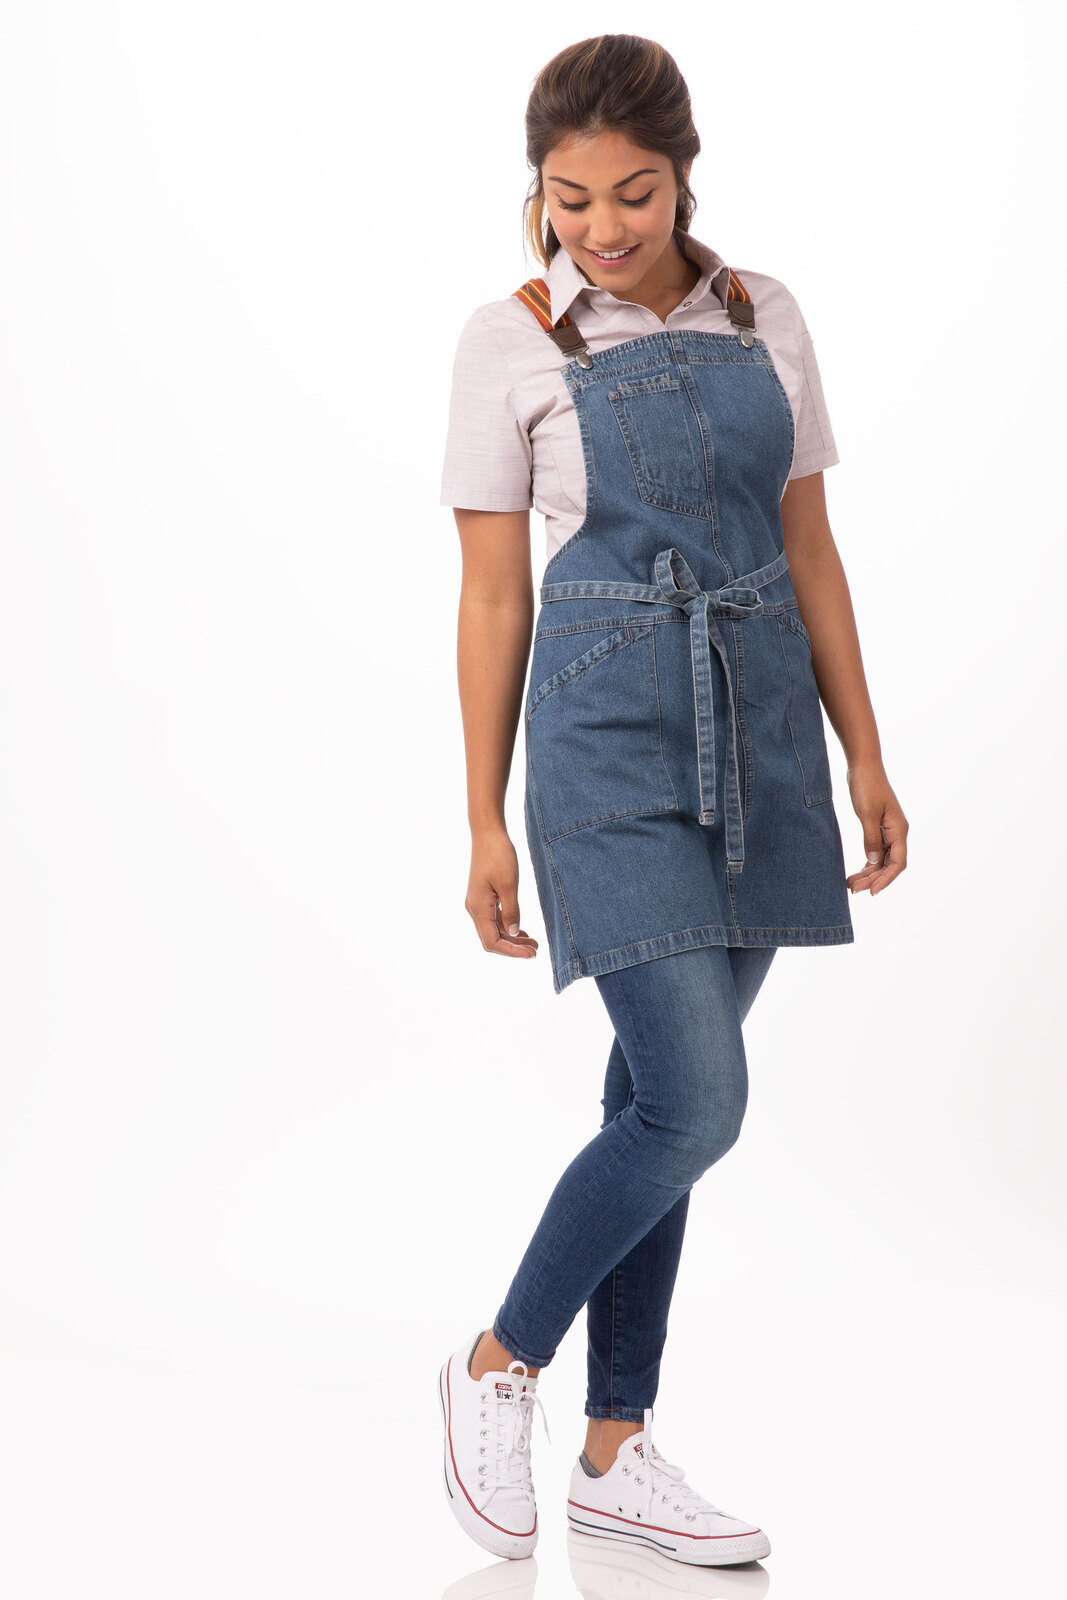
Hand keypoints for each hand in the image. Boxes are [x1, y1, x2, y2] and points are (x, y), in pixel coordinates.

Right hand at [465, 828, 538, 959]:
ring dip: (512, 938)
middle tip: (535, 951)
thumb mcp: (509, 885)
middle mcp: (474, 909)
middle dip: (513, 948)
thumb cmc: (498, 855)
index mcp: (478, 908)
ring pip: (493, 930)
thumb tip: (513, 933)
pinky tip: (521, 930)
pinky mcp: (483, 896)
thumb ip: (511, 911)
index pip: (492, 941)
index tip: (531, 954)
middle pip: (491, 939)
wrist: (487, 833)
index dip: (511, 951)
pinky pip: (494, 919)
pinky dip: (508, 926)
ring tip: (533, 943)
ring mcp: (478, 902)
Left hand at [845, 759, 908, 895]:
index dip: (886, 879)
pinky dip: (867, 863)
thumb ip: (870, 839)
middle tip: (853, 889)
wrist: (863, 766)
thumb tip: (872, 862)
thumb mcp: (866, 814)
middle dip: (873, 879)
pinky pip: (876, 851)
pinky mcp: (878, 827)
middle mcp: (896, 832)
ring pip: (881, 859)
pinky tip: (857, 872)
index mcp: (898, 829)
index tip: (872, 892)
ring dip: (868, 873)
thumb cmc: (866, 786)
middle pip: (889, 864)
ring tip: (850, 884)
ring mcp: (888, 830)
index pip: (897, 862)